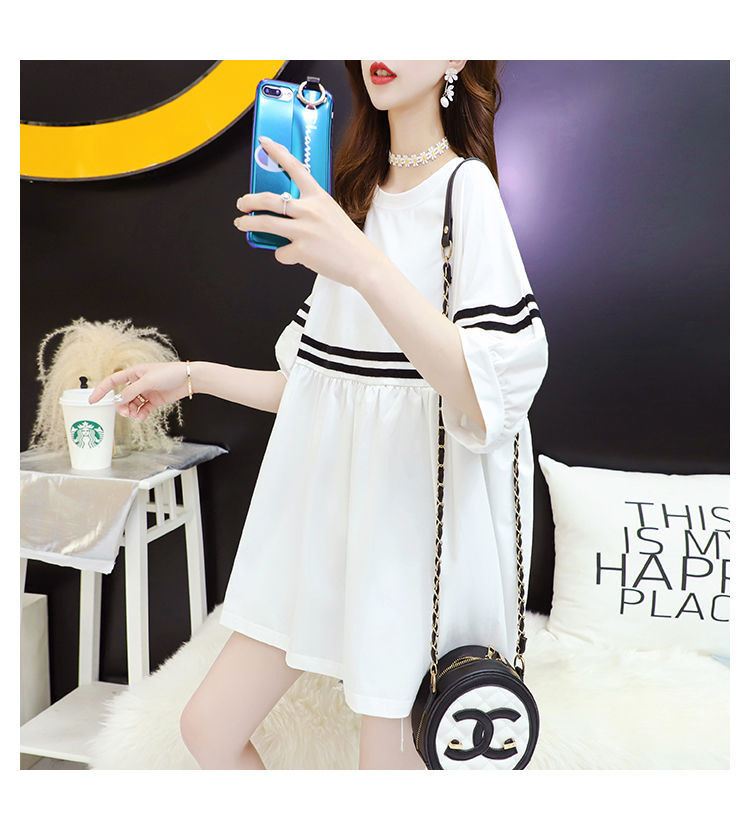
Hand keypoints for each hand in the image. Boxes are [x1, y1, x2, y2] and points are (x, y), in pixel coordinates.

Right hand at [87, 361, 189, 420]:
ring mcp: (147, 392)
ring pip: (132, 404)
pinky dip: (140, 414)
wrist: (189, 379)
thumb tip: (119, 400)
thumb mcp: (148, 381)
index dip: (102, 390)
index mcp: (134, 373)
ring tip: (135, 416)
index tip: (92, 400)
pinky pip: (142, 409)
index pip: (112, 381)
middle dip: (121, 406)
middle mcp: (139, 382)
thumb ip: (132, 391)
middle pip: (122, 396)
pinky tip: (141, 416)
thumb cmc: (170, 373)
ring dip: (131, 411)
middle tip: (125, 413)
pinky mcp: (155, 400)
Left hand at [233, 136, 384, 290]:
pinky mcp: (302, 251)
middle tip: (242, 203)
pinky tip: (291, 255)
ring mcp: (305, 230)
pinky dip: (281, 255)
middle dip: (249, 200)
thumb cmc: (348, 241)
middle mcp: (310, 210)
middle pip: (269, 199)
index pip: (295, 167)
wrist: (364, 263)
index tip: (265, 142)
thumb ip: (309, 209)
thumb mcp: (331, 214)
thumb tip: (284, 214)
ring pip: (265, 223)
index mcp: (319, 197)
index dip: (277, 152)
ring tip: (241, 224)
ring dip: (248, 223)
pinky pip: (280, 252)